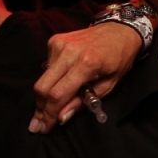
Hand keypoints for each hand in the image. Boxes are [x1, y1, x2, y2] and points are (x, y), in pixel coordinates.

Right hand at [28, 22, 142, 132]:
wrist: (120, 30)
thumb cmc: (119, 58)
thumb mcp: (110, 84)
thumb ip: (84, 101)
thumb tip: (61, 117)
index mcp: (87, 63)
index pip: (58, 94)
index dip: (49, 115)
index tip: (43, 128)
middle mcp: (70, 52)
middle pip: (43, 87)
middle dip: (40, 109)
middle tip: (37, 125)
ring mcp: (60, 43)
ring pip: (42, 77)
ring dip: (43, 96)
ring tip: (47, 109)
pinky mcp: (55, 40)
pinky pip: (46, 66)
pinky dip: (50, 78)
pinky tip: (61, 81)